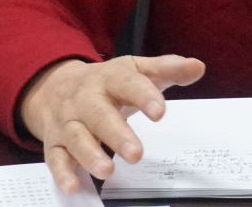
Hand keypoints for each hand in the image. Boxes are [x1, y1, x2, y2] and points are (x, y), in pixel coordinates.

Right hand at [19, 54, 205, 191]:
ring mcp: (68, 121)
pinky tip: (74, 186)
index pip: (127, 83)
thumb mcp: (136, 70)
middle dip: (116, 134)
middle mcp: (85, 99)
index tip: (160, 112)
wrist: (55, 85)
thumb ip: (167, 69)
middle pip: (98, 114)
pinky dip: (62, 172)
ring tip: (108, 170)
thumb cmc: (107, 82)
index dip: (144, 96)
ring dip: (90, 154)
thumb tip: (197, 67)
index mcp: (110, 77)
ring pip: (75, 137)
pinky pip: (55, 158)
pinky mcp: (54, 143)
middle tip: (136, 153)